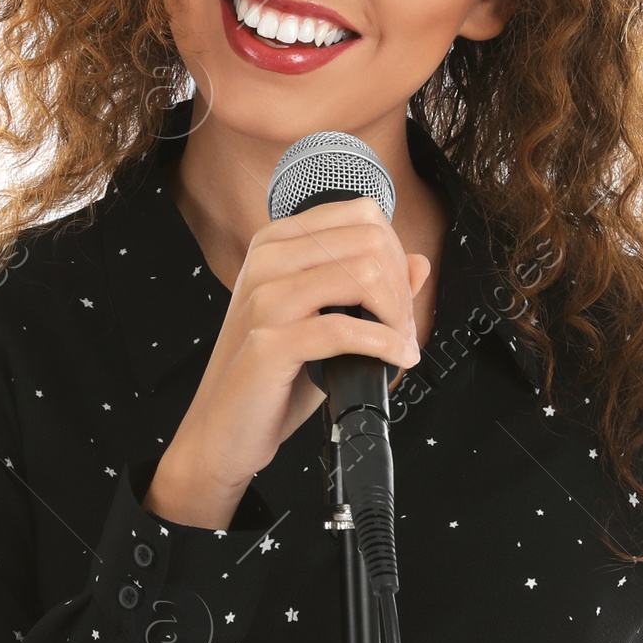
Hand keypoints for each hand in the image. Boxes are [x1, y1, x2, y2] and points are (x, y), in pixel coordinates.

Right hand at [146, 195, 430, 529]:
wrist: (222, 427)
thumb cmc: (272, 376)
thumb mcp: (325, 320)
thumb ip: (370, 288)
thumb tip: (419, 263)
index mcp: (277, 243)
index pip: (362, 216)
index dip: (397, 255)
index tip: (400, 297)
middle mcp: (267, 261)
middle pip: (370, 242)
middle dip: (402, 289)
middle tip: (403, 328)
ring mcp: (264, 299)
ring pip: (364, 275)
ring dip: (397, 316)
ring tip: (399, 345)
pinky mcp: (268, 342)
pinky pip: (346, 328)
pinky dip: (384, 344)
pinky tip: (394, 359)